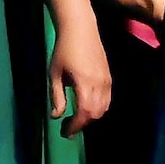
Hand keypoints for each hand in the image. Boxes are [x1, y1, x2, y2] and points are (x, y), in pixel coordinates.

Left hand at [48, 20, 111, 135]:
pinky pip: (107, 99)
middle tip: (67, 127)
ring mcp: (108, 81)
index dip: (76, 126)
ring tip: (75, 118)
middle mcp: (101, 84)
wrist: (80, 30)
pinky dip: (98, 108)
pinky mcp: (110, 78)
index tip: (65, 132)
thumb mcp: (54, 73)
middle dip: (82, 123)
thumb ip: (56, 96)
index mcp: (85, 83)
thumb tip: (55, 116)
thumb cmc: (63, 50)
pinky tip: (85, 106)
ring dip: (91, 116)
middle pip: (96, 113)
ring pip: (104, 108)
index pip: (85, 113)